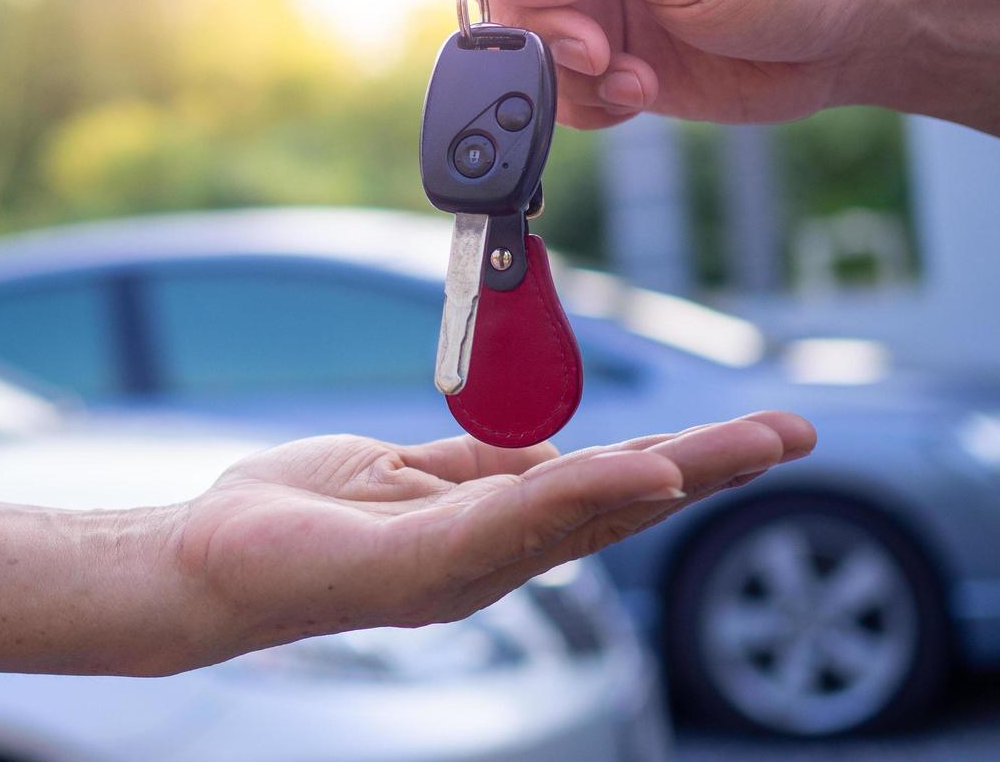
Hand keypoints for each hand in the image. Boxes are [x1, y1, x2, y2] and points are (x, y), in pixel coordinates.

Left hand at [173, 411, 813, 663]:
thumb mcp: (401, 469)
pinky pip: (509, 522)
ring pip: (584, 514)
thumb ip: (475, 463)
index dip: (680, 459)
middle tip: (795, 433)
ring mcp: (458, 569)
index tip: (750, 431)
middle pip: (617, 506)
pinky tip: (641, 472)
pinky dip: (581, 494)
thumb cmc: (297, 515)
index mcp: (490, 530)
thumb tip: (547, 447)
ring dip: (672, 475)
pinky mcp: (415, 567)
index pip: (602, 489)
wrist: (204, 559)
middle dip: (710, 469)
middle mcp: (489, 558)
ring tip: (750, 444)